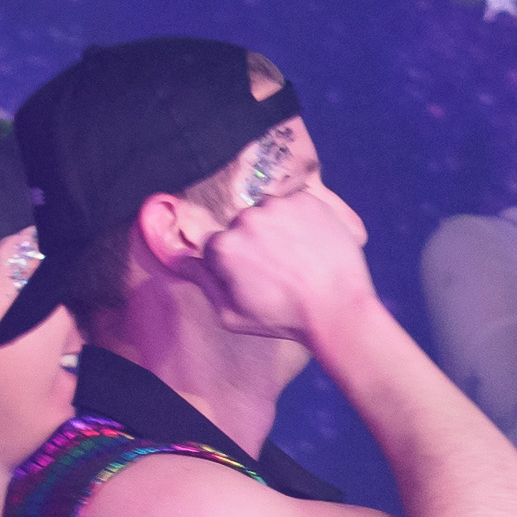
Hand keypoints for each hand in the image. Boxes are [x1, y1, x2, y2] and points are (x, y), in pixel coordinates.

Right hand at [191, 177, 377, 346]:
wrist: (337, 305)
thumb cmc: (281, 316)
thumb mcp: (230, 314)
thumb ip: (202, 282)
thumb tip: (179, 260)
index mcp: (222, 247)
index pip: (216, 246)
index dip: (232, 264)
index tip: (252, 278)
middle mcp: (246, 219)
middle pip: (240, 225)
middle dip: (253, 242)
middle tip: (277, 268)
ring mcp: (278, 206)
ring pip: (267, 212)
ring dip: (276, 228)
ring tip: (295, 256)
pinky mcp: (306, 199)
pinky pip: (294, 204)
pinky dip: (300, 219)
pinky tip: (309, 245)